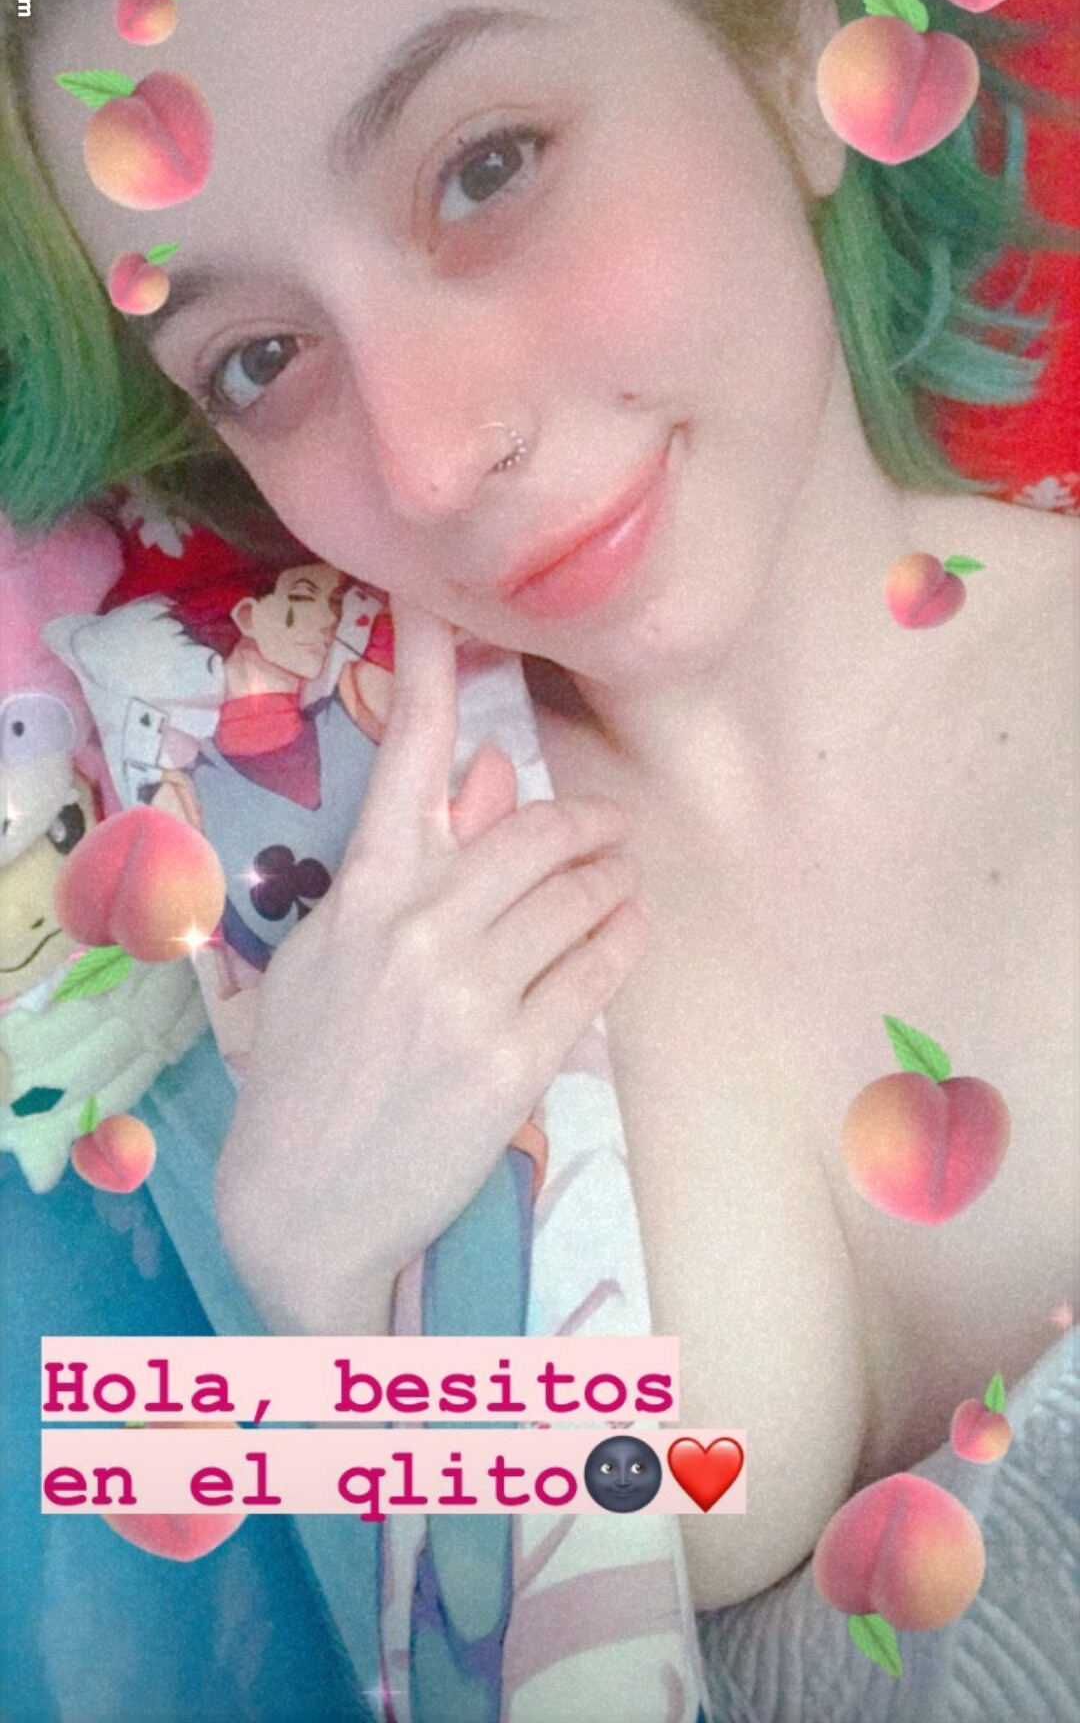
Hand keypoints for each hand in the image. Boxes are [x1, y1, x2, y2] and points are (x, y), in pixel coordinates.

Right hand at [215, 599, 646, 1334]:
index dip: (430, 669)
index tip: (439, 602)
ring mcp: (468, 994)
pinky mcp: (515, 1059)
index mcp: (361, 892)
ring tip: (621, 881)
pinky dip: (623, 939)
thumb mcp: (337, 954)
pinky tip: (628, 929)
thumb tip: (495, 773)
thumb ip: (419, 862)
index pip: (407, 756)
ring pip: (575, 898)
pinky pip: (597, 973)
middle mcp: (417, 928)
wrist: (303, 1203)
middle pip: (533, 831)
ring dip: (613, 879)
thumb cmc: (307, 1070)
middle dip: (586, 822)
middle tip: (612, 826)